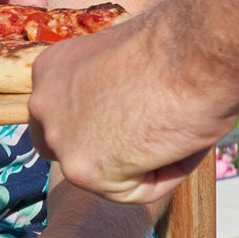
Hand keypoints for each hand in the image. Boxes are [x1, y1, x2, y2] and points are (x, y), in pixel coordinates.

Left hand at [28, 16, 238, 202]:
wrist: (196, 48)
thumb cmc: (179, 46)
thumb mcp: (125, 66)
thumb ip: (111, 92)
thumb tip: (127, 117)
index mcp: (52, 70)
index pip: (67, 117)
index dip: (107, 126)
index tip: (142, 119)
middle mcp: (43, 102)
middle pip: (74, 150)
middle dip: (111, 154)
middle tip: (157, 139)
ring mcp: (58, 137)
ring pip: (106, 173)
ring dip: (146, 162)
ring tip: (176, 129)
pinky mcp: (82, 168)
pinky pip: (133, 190)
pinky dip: (165, 174)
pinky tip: (176, 141)